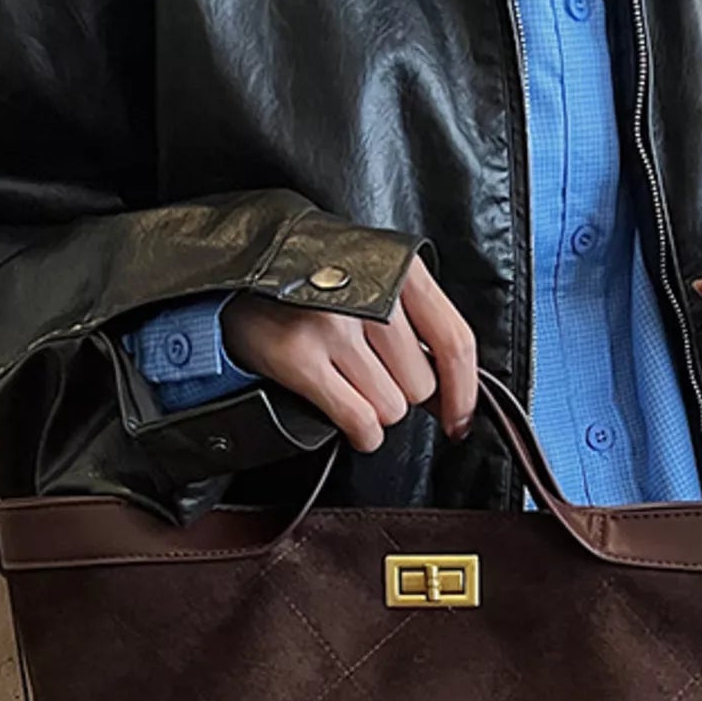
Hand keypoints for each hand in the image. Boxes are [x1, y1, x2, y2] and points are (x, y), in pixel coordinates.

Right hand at [222, 255, 478, 452]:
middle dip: (399, 392)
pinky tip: (344, 413)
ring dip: (374, 410)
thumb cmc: (314, 280)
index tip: (458, 421)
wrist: (238, 271)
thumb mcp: (374, 278)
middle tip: (365, 372)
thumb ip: (416, 323)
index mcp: (398, 269)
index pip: (454, 341)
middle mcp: (370, 292)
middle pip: (421, 386)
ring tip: (345, 381)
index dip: (463, 393)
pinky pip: (359, 421)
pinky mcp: (300, 356)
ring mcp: (333, 324)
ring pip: (391, 408)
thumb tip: (452, 395)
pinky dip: (359, 431)